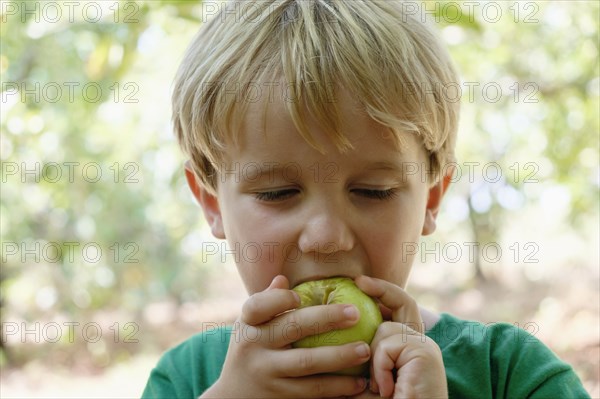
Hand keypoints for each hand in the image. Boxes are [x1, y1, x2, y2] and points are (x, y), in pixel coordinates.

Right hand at [202, 275, 369, 397]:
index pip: (258, 305)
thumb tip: (283, 278)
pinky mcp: (280, 398)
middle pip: (291, 328)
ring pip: (307, 362)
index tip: (299, 296)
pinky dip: (338, 387)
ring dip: (340, 356)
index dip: (280, 298)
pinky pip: (313, 391)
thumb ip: (266, 303)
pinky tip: (359, 381)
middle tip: (356, 313)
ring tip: (365, 349)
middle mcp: (252, 348)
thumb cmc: (250, 352)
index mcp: (247, 325)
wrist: (233, 398)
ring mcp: (266, 374)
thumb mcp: (249, 327)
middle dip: (326, 318)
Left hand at [353, 276, 446, 398]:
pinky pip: (386, 347)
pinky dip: (380, 370)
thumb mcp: (367, 380)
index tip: (359, 282)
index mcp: (409, 349)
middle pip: (403, 301)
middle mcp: (421, 343)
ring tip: (382, 387)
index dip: (381, 293)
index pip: (397, 310)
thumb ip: (356, 357)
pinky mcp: (424, 351)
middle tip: (358, 280)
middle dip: (382, 287)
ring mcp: (425, 346)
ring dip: (376, 360)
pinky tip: (388, 390)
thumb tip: (320, 338)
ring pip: (385, 329)